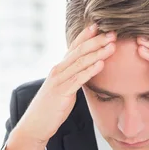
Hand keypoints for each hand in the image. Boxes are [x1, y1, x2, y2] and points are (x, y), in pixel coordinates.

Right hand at [6, 24, 115, 149]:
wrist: (36, 124)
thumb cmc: (51, 107)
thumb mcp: (63, 88)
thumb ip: (73, 77)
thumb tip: (87, 71)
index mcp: (60, 68)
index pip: (74, 47)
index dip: (86, 35)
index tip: (99, 25)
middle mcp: (58, 70)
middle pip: (79, 51)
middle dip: (97, 41)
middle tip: (112, 33)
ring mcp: (59, 80)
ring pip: (80, 62)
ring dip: (97, 53)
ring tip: (112, 46)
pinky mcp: (62, 92)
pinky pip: (78, 79)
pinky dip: (90, 70)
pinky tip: (101, 64)